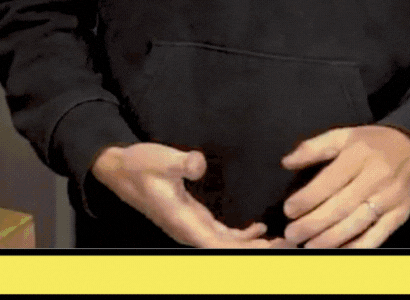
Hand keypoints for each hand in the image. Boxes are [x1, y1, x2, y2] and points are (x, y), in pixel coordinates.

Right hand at [91, 142, 279, 248]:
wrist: (120, 170)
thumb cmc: (140, 165)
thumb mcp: (160, 159)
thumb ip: (181, 163)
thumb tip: (200, 164)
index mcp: (184, 222)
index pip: (219, 246)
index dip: (244, 250)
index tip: (269, 248)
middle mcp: (190, 231)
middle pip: (228, 250)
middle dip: (257, 251)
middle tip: (289, 245)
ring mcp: (192, 226)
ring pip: (227, 245)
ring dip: (252, 246)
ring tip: (281, 242)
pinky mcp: (193, 219)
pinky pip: (222, 235)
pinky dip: (242, 236)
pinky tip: (259, 229)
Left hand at [280, 125, 409, 248]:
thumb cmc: (372, 142)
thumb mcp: (344, 135)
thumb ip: (314, 147)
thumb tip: (286, 162)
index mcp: (359, 155)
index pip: (329, 181)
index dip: (307, 198)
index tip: (288, 210)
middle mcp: (375, 177)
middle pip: (341, 206)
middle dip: (313, 223)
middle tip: (292, 234)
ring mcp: (389, 199)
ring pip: (356, 224)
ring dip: (330, 239)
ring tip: (308, 246)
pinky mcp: (399, 215)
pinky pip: (376, 236)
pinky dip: (356, 247)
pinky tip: (338, 251)